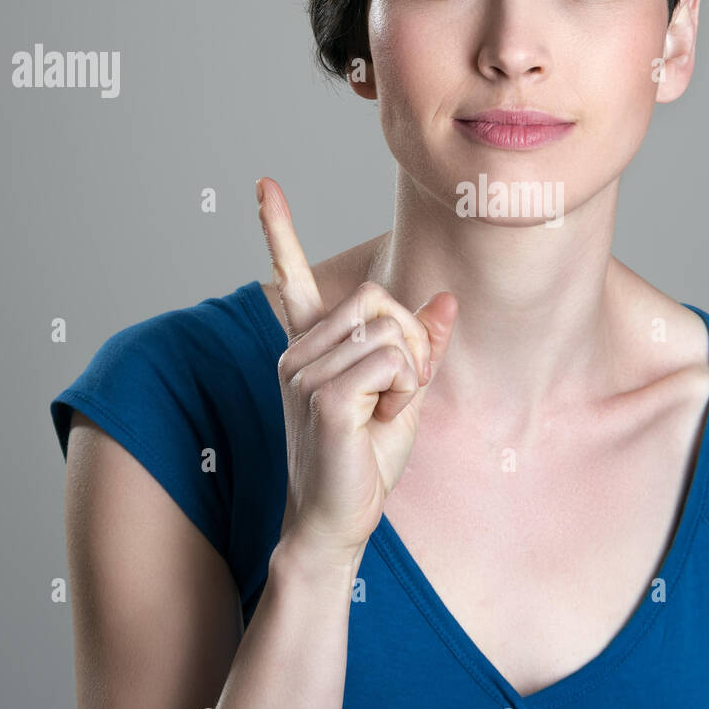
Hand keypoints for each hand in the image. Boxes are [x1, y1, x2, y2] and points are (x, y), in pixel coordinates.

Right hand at [255, 176, 456, 563]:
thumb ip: (420, 347)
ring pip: (390, 331)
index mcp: (308, 348)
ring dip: (408, 373)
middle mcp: (297, 352)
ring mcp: (304, 372)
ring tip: (383, 414)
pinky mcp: (323, 395)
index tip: (263, 185)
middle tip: (398, 393)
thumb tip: (445, 299)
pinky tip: (380, 419)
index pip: (294, 278)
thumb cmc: (364, 463)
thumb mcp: (404, 396)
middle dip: (409, 343)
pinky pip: (391, 360)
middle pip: (379, 299)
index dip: (279, 229)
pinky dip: (404, 389)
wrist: (337, 523)